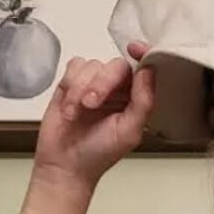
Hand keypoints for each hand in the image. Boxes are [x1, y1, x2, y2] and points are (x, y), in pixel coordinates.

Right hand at [31, 41, 154, 190]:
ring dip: (81, 88)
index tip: (134, 49)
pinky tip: (68, 109)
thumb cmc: (99, 154)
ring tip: (76, 114)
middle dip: (102, 82)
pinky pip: (74, 66)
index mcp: (135, 100)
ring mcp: (93, 84)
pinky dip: (70, 86)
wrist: (65, 165)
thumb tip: (148, 71)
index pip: (142, 70)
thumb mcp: (129, 132)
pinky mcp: (71, 83)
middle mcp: (116, 90)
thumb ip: (143, 102)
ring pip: (92, 65)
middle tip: (91, 104)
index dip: (142, 55)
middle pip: (115, 65)